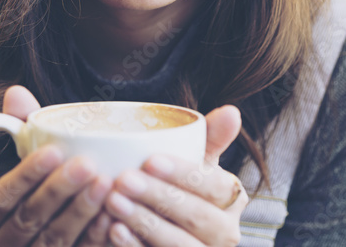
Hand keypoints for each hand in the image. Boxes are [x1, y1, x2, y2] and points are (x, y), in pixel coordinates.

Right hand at [0, 86, 112, 246]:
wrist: (44, 240)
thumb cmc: (35, 194)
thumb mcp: (24, 167)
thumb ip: (20, 132)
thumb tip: (15, 92)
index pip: (2, 196)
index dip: (26, 175)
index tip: (53, 151)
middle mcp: (4, 244)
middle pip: (29, 219)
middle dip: (58, 191)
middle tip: (87, 164)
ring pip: (54, 240)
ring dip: (80, 211)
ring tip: (106, 183)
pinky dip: (96, 235)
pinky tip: (113, 214)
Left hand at [104, 106, 247, 246]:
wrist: (169, 225)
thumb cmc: (183, 186)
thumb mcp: (198, 161)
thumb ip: (213, 138)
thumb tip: (232, 111)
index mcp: (233, 199)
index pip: (216, 186)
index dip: (183, 174)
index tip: (150, 160)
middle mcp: (226, 232)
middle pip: (198, 216)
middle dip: (159, 197)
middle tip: (123, 179)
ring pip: (180, 243)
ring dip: (145, 222)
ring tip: (113, 201)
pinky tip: (114, 230)